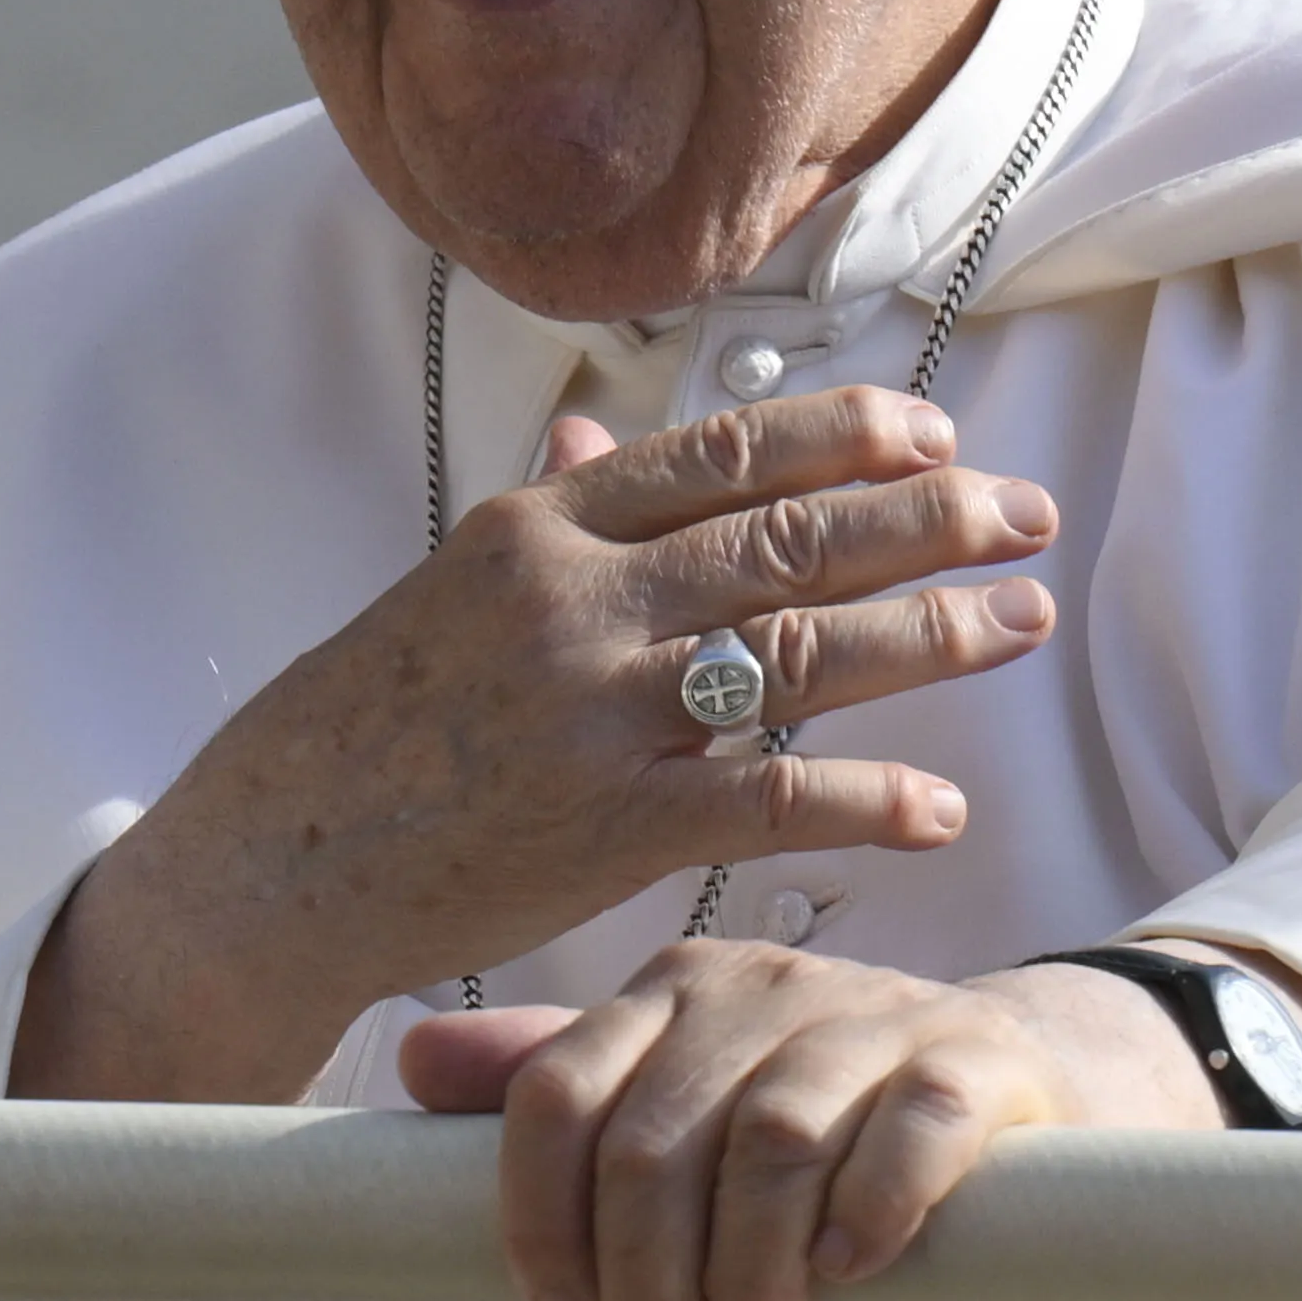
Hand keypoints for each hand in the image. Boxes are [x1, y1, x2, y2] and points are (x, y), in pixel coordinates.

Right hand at [15, 392, 1064, 1112]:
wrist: (269, 863)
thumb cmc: (360, 731)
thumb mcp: (443, 594)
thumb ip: (546, 516)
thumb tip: (609, 439)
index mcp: (540, 533)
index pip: (726, 456)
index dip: (846, 437)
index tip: (936, 438)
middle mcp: (576, 602)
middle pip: (791, 537)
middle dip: (931, 521)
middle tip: (1032, 516)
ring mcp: (594, 714)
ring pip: (800, 651)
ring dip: (930, 634)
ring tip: (1021, 622)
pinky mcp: (606, 828)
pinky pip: (766, 802)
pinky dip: (864, 801)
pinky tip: (940, 808)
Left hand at [401, 944, 1240, 1300]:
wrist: (1001, 1083)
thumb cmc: (811, 1116)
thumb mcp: (677, 1094)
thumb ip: (553, 1089)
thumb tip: (411, 1064)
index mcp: (666, 993)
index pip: (554, 1099)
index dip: (540, 1226)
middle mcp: (757, 985)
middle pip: (654, 1149)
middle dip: (651, 1283)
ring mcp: (871, 1013)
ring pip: (769, 1150)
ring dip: (750, 1280)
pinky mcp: (972, 1059)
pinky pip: (903, 1138)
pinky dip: (863, 1223)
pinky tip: (846, 1277)